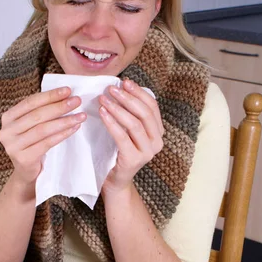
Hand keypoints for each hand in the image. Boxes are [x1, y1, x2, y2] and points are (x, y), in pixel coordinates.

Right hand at [0, 87, 85, 185]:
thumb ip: (39, 112)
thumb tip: (65, 95)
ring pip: (43, 129)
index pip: (30, 102)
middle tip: (77, 101)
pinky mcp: (23, 158)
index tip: (68, 90)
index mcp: (7, 118)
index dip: (49, 95)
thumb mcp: (31, 127)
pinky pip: (47, 143)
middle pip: (37, 115)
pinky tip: (74, 128)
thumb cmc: (32, 145)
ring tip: (80, 116)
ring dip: (64, 121)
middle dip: (59, 106)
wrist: (26, 173)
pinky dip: (62, 134)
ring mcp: (13, 146)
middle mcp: (6, 131)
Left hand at [99, 79, 163, 194]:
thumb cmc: (120, 152)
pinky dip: (112, 123)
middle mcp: (157, 142)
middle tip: (111, 89)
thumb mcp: (129, 131)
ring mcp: (147, 152)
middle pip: (144, 113)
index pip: (152, 106)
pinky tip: (103, 113)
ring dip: (117, 108)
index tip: (124, 82)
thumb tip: (122, 88)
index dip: (138, 92)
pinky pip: (122, 136)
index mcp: (159, 132)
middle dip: (127, 98)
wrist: (116, 180)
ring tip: (104, 99)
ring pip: (134, 124)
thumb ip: (131, 114)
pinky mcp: (134, 159)